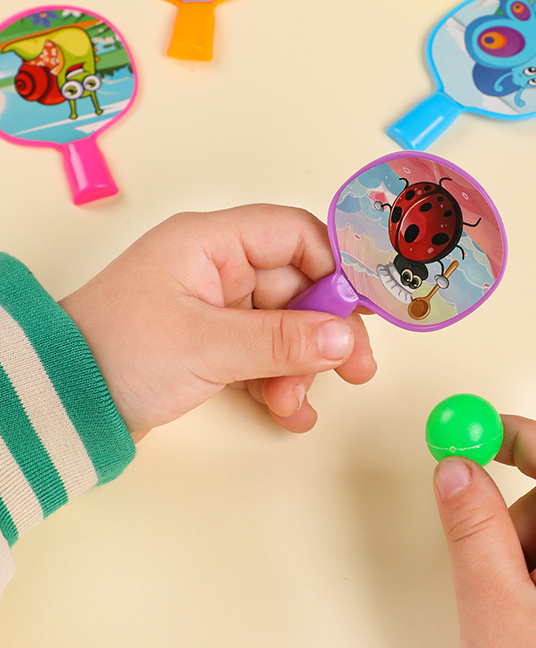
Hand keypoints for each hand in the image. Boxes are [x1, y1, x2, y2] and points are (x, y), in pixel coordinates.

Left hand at [60, 205, 375, 437]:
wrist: (61, 404)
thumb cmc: (117, 354)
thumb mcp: (208, 346)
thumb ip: (282, 340)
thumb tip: (345, 338)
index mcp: (212, 243)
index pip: (294, 235)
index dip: (334, 268)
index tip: (362, 309)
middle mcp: (218, 268)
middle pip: (298, 286)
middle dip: (326, 332)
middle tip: (358, 369)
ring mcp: (216, 308)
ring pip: (284, 326)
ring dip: (302, 366)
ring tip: (300, 404)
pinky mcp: (212, 343)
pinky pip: (263, 353)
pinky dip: (279, 381)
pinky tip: (290, 412)